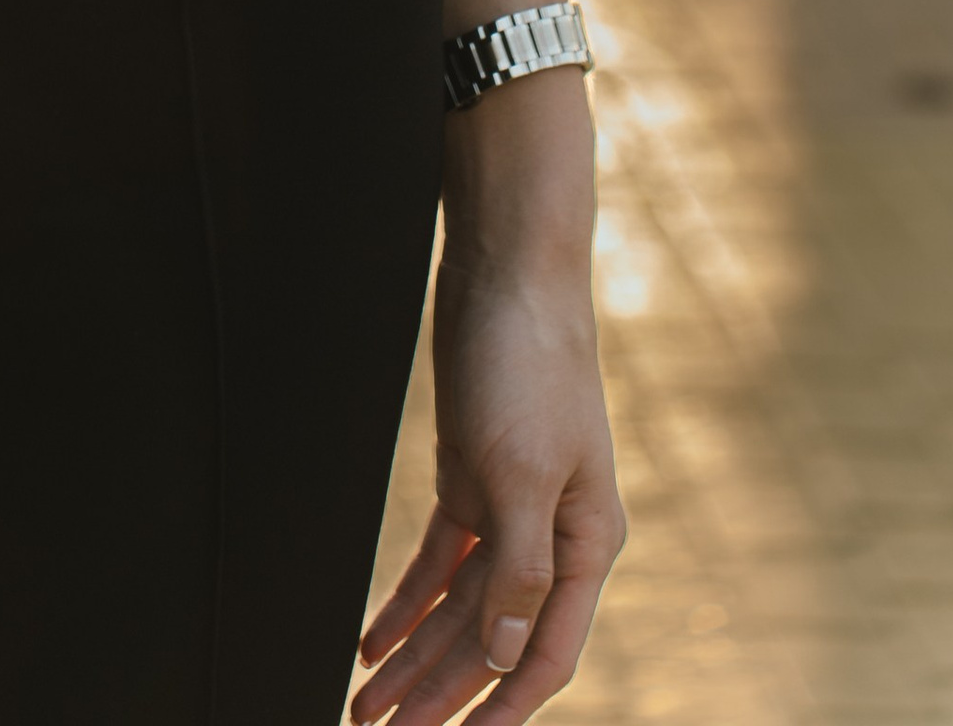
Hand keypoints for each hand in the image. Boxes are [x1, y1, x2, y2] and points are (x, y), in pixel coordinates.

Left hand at [352, 260, 625, 721]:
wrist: (507, 270)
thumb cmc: (532, 361)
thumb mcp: (525, 471)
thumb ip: (520, 567)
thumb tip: (507, 655)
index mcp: (585, 544)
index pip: (543, 654)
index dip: (500, 710)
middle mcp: (551, 537)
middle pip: (490, 640)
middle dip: (437, 692)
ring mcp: (510, 509)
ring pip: (459, 607)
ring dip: (412, 655)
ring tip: (367, 702)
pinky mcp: (472, 479)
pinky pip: (439, 562)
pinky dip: (406, 601)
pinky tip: (375, 637)